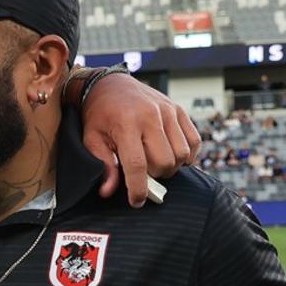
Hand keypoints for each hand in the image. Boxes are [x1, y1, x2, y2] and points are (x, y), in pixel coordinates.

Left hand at [81, 73, 200, 206]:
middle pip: (164, 162)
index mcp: (126, 124)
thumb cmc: (99, 115)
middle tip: (142, 174)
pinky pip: (194, 141)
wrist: (110, 84)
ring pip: (182, 154)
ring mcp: (168, 111)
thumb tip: (108, 191)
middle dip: (154, 176)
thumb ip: (103, 164)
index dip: (138, 188)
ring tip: (154, 163)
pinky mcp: (179, 110)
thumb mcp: (91, 138)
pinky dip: (187, 155)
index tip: (136, 201)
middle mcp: (150, 116)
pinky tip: (171, 155)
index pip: (138, 164)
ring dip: (170, 167)